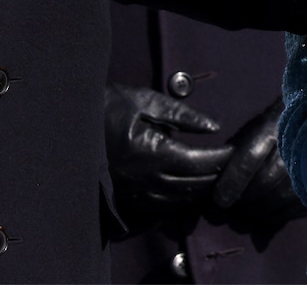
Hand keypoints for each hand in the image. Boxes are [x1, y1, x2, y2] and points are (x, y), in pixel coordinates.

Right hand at [104, 83, 232, 217]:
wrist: (70, 125)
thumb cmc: (107, 106)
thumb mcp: (144, 100)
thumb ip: (181, 114)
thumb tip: (213, 127)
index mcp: (150, 152)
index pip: (198, 163)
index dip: (221, 159)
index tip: (237, 150)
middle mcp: (146, 178)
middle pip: (195, 185)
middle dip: (218, 175)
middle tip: (235, 162)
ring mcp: (138, 192)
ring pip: (183, 199)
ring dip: (204, 188)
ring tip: (220, 174)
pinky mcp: (132, 199)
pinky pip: (167, 205)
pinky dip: (186, 197)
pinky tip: (194, 186)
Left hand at [212, 97, 306, 225]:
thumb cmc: (275, 124)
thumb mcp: (256, 126)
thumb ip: (239, 149)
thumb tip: (220, 178)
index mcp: (273, 126)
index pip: (250, 157)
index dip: (233, 181)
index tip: (219, 198)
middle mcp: (293, 146)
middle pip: (265, 181)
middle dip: (245, 198)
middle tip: (232, 206)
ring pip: (280, 197)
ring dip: (259, 210)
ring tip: (246, 210)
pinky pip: (296, 207)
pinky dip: (278, 215)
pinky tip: (267, 214)